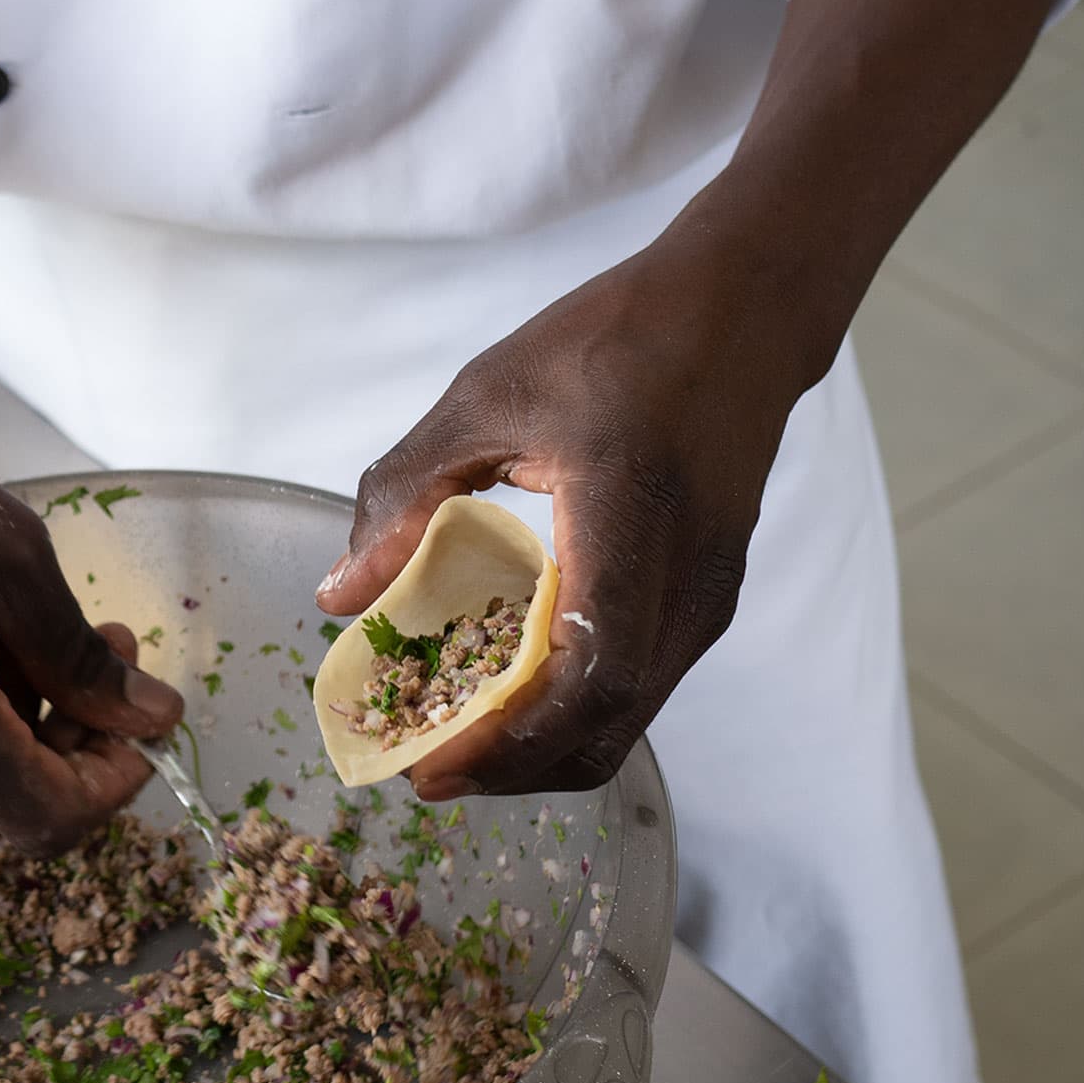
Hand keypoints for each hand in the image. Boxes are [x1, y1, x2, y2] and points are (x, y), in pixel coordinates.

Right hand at [0, 364, 183, 854]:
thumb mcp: (13, 557)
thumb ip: (83, 657)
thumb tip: (154, 719)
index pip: (47, 817)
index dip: (113, 785)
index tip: (144, 719)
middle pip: (12, 805)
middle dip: (78, 743)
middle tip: (109, 647)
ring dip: (30, 725)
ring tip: (37, 627)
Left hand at [314, 224, 804, 799]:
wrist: (742, 311)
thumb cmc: (613, 340)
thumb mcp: (487, 396)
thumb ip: (406, 493)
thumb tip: (341, 596)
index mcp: (628, 519)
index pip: (587, 673)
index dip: (509, 739)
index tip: (432, 762)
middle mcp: (685, 578)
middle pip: (606, 725)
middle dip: (511, 767)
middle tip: (426, 771)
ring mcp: (708, 596)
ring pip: (627, 719)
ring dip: (541, 748)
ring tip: (456, 742)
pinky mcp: (707, 597)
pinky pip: (640, 686)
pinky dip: (571, 712)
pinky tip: (508, 694)